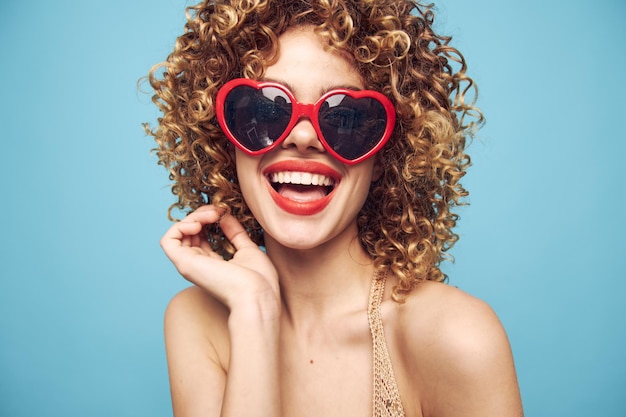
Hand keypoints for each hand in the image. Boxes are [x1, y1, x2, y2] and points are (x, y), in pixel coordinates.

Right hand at [160, 206, 279, 310]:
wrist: (258, 295)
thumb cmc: (258, 280)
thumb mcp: (247, 249)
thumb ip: (234, 233)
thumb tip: (224, 216)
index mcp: (213, 265)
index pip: (201, 237)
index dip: (209, 220)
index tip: (225, 212)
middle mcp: (198, 265)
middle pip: (189, 233)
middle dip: (201, 215)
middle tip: (218, 211)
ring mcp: (189, 265)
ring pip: (178, 233)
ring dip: (193, 217)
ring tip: (212, 215)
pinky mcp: (184, 264)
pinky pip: (169, 240)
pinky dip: (181, 226)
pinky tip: (199, 224)